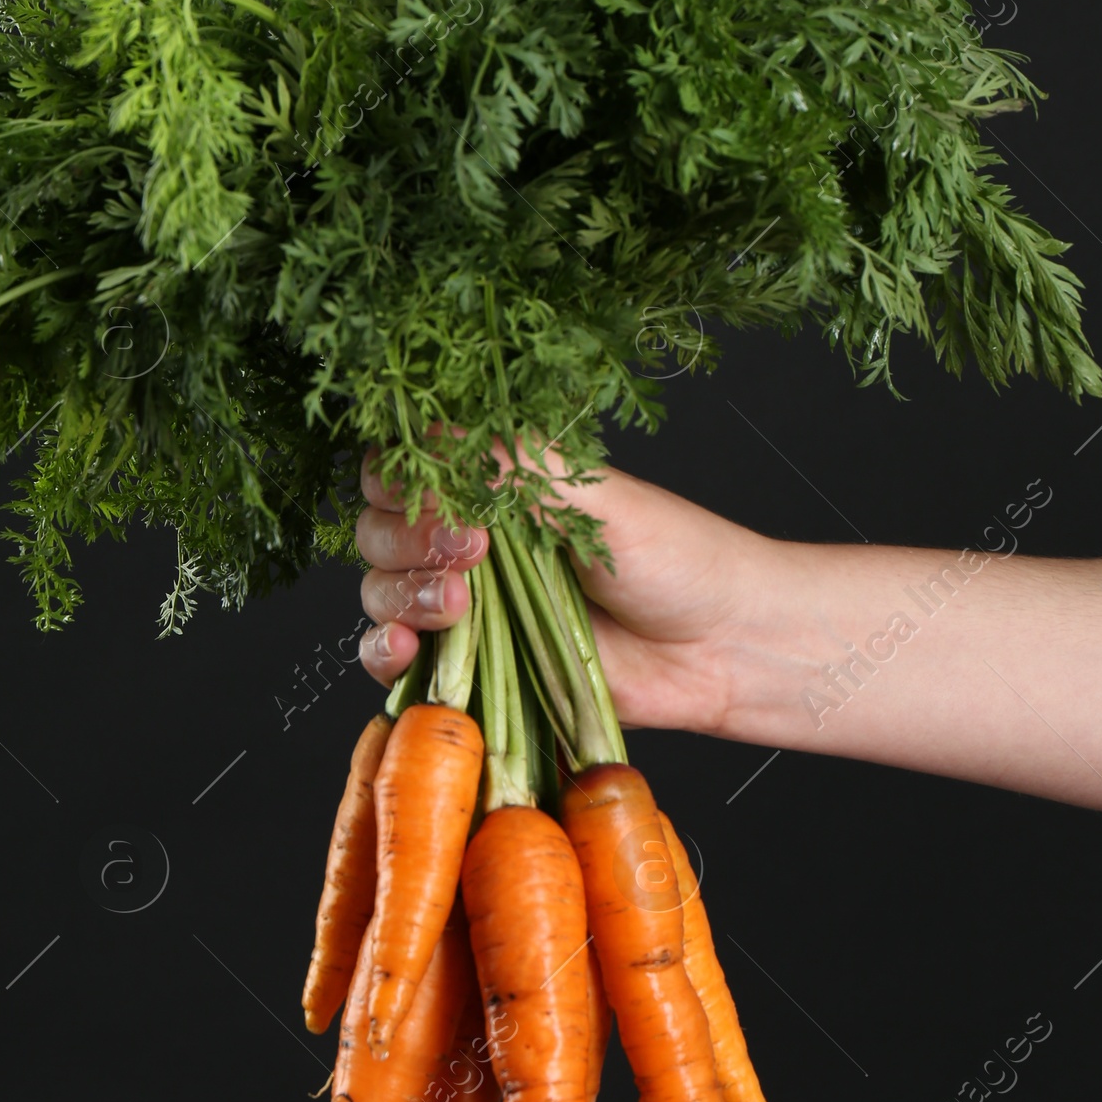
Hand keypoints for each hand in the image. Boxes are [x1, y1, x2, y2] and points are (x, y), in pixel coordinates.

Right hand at [355, 448, 776, 736]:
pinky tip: (408, 650)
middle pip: (379, 529)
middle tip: (470, 552)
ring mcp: (467, 606)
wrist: (721, 648)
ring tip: (458, 608)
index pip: (403, 467)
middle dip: (406, 540)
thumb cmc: (677, 558)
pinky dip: (385, 653)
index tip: (443, 498)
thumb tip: (437, 433)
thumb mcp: (597, 496)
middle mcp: (470, 541)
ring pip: (380, 591)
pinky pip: (395, 660)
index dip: (402, 480)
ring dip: (400, 595)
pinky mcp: (473, 668)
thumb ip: (515, 468)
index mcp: (495, 486)